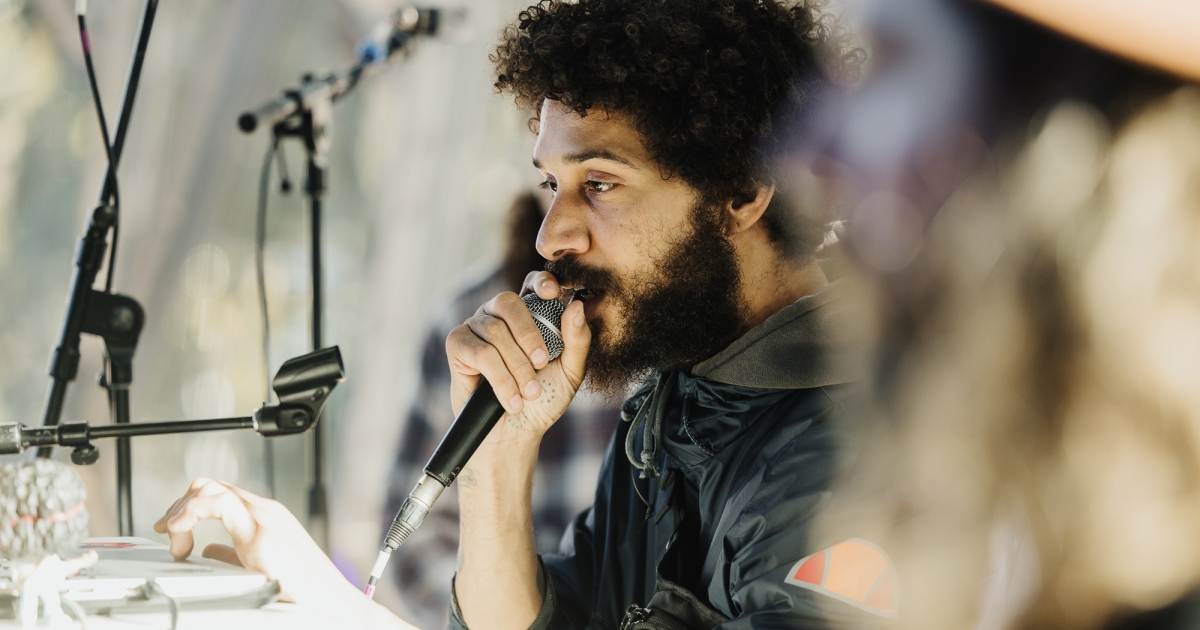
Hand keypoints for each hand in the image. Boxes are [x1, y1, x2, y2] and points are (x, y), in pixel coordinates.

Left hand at [153, 478, 359, 607]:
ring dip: (182, 509)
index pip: (219, 493)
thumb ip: (233, 556)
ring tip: (174, 538)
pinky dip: (192, 513)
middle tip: (166, 532)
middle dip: (179, 505)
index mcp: (264, 517)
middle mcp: (265, 511)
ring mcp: (265, 518)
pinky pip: (220, 504)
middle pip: (211, 485)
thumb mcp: (260, 567)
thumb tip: (209, 551)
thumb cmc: (304, 592)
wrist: (332, 605)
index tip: (172, 529)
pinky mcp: (262, 533)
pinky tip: (182, 534)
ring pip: (212, 488)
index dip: (188, 506)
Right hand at [446, 270, 589, 439]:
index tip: (552, 294)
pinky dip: (500, 379)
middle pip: (508, 302)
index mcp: (527, 314)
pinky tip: (510, 400)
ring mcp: (475, 327)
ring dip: (517, 368)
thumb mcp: (570, 371)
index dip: (540, 282)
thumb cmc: (543, 398)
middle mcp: (498, 314)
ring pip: (495, 332)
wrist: (517, 432)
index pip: (531, 284)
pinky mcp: (457, 345)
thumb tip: (576, 306)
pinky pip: (480, 353)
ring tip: (529, 393)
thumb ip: (577, 340)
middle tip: (541, 364)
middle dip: (529, 335)